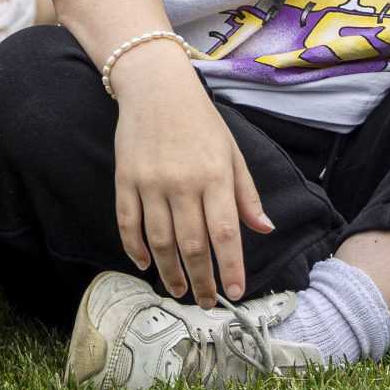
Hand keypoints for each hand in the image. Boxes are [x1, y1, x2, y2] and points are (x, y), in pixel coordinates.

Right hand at [109, 47, 270, 305]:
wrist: (156, 86)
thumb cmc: (200, 120)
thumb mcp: (232, 151)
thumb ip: (246, 194)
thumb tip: (264, 229)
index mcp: (215, 175)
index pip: (225, 232)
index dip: (230, 267)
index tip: (235, 293)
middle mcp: (183, 182)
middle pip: (192, 244)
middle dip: (201, 280)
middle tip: (206, 303)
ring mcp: (151, 182)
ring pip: (159, 240)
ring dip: (169, 271)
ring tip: (179, 291)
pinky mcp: (125, 178)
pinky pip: (128, 223)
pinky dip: (135, 248)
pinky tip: (145, 264)